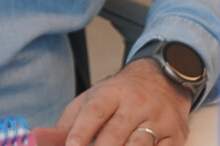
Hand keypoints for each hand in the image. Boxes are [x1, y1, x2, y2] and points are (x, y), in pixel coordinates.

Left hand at [56, 58, 191, 145]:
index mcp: (111, 92)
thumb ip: (69, 121)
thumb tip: (43, 140)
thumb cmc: (120, 95)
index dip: (81, 133)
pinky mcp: (176, 135)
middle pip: (116, 133)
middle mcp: (136, 104)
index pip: (94, 112)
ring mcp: (159, 119)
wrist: (163, 80)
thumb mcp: (92, 98)